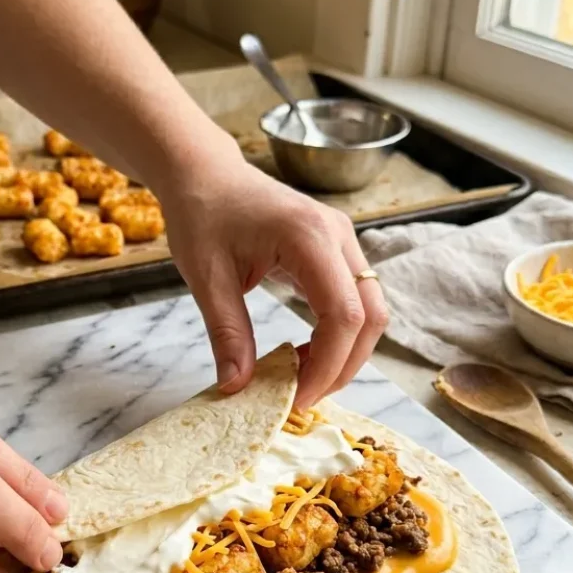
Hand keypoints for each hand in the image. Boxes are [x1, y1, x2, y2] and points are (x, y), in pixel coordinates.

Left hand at [164, 153, 387, 407]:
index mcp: (308, 236)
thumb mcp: (206, 277)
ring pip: (370, 311)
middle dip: (343, 367)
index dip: (327, 366)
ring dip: (345, 353)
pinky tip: (303, 353)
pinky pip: (354, 301)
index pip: (343, 315)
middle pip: (370, 316)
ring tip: (301, 379)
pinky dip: (338, 335)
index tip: (296, 398)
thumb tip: (237, 387)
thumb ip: (227, 333)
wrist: (205, 174)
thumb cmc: (202, 214)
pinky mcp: (337, 250)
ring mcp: (343, 241)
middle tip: (302, 398)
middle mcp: (337, 236)